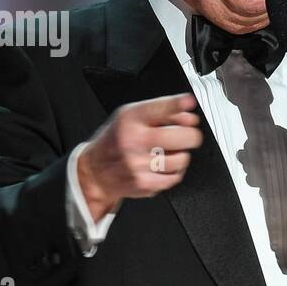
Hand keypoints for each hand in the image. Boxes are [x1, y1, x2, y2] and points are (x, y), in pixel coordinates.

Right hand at [76, 93, 202, 218]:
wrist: (95, 171)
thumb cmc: (116, 140)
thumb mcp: (130, 116)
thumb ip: (161, 112)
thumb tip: (189, 118)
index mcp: (130, 119)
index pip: (160, 108)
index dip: (178, 103)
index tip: (189, 101)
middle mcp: (133, 141)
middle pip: (182, 136)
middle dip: (191, 135)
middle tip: (187, 135)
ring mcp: (139, 164)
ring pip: (182, 159)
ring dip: (181, 155)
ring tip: (167, 153)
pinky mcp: (144, 183)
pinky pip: (175, 177)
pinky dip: (174, 172)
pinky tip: (161, 166)